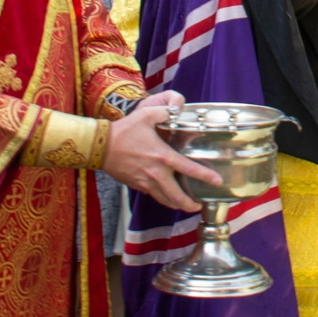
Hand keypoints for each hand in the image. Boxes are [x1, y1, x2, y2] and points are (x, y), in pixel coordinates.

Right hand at [103, 91, 222, 212]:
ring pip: (165, 200)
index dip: (205, 177)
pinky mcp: (136, 185)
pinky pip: (152, 195)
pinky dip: (162, 199)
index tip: (217, 182)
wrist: (100, 146)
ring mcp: (145, 182)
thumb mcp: (146, 115)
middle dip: (190, 204)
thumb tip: (176, 109)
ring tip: (185, 206)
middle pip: (177, 196)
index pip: (189, 169)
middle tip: (198, 206)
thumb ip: (164, 112)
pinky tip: (166, 197)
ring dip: (177, 205)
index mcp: (163, 157)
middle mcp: (156, 173)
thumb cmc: (124, 131)